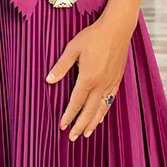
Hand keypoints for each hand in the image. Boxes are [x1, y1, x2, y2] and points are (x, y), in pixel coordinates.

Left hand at [46, 17, 131, 140]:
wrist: (117, 29)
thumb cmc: (93, 36)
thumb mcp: (72, 49)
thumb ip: (61, 66)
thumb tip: (49, 80)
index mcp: (88, 78)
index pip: (76, 102)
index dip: (69, 115)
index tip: (62, 126)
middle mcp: (100, 84)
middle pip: (89, 110)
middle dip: (80, 125)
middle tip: (73, 137)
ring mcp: (110, 83)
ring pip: (101, 108)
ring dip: (93, 122)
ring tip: (87, 133)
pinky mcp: (117, 79)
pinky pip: (110, 100)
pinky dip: (104, 111)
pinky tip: (100, 116)